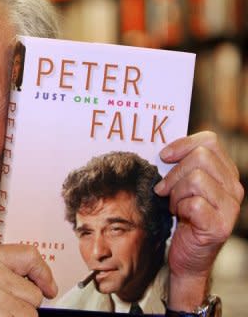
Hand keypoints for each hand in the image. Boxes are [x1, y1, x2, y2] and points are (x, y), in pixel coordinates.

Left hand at [154, 131, 243, 310]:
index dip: (182, 145)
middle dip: (174, 173)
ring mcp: (230, 207)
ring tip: (175, 206)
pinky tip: (181, 217)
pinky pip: (194, 203)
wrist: (187, 255)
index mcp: (225, 173)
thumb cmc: (182, 217)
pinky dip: (180, 208)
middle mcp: (233, 188)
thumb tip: (162, 150)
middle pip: (200, 157)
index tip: (164, 156)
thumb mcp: (180, 186)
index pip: (209, 141)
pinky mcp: (220, 226)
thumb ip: (179, 166)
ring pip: (196, 179)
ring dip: (176, 193)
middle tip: (165, 191)